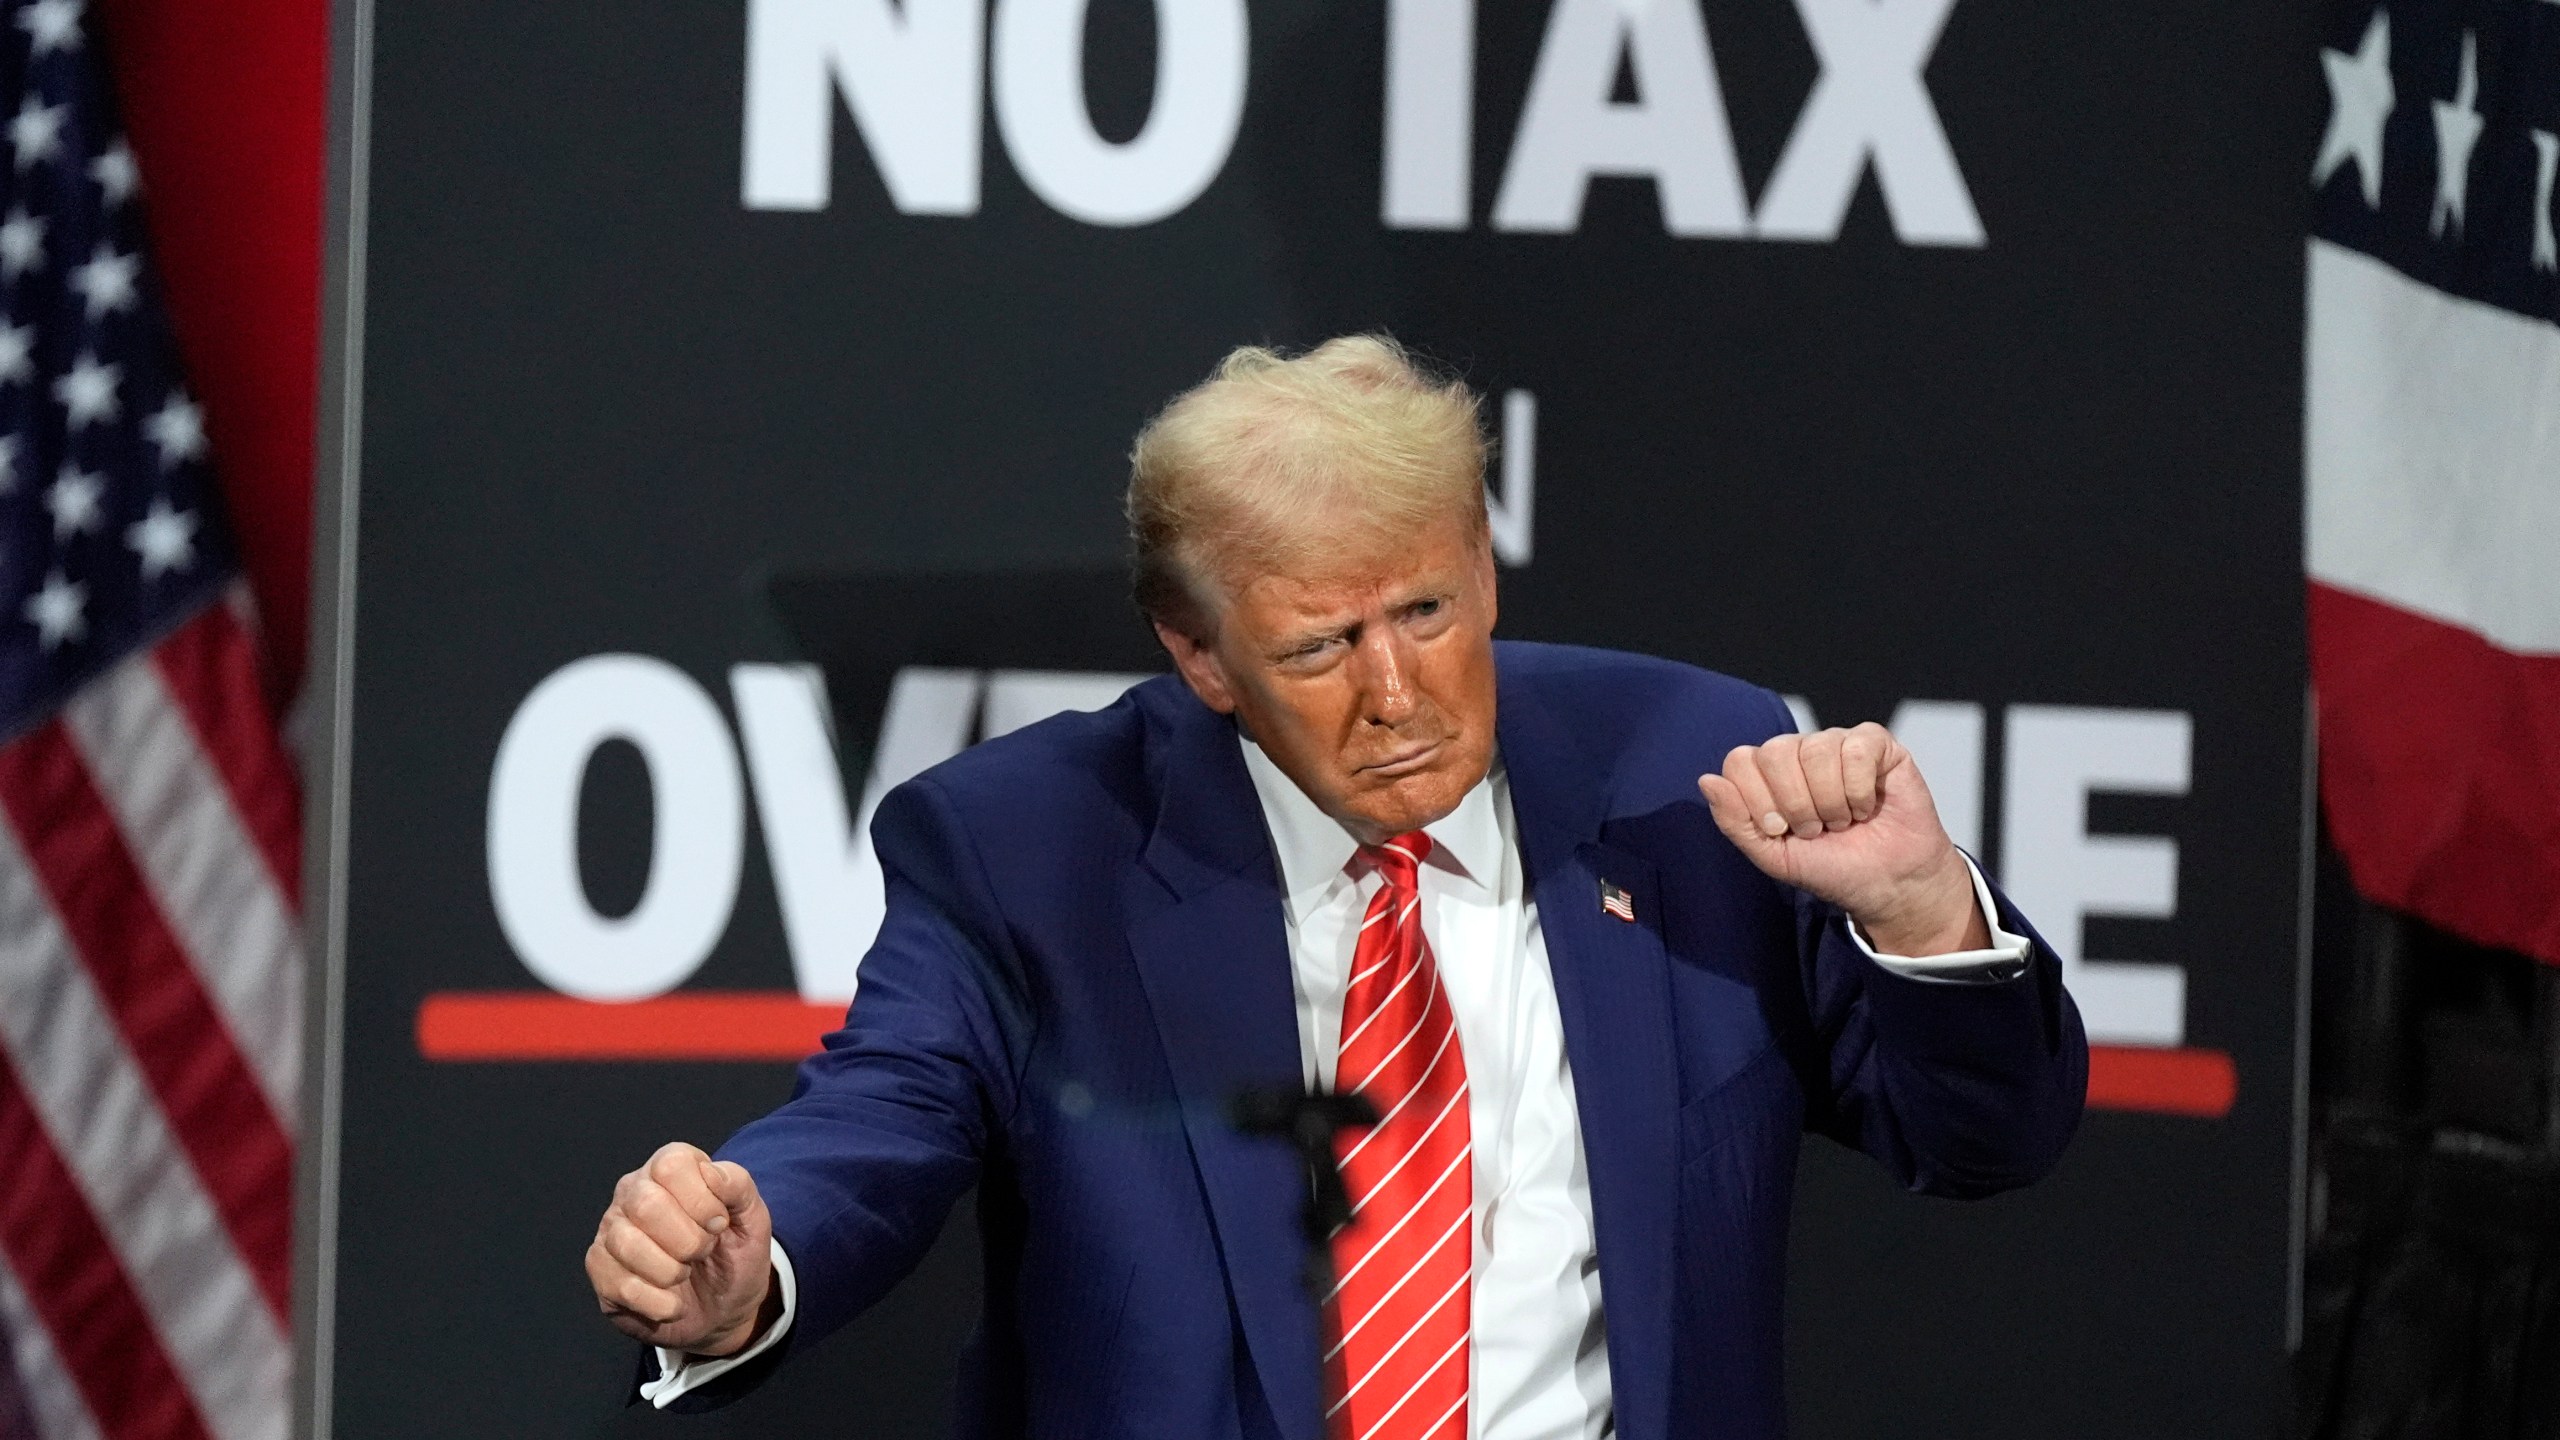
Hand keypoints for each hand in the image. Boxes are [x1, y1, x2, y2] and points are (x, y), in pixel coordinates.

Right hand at [587, 1142, 775, 1355]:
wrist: (723, 1308)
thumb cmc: (733, 1254)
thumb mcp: (752, 1217)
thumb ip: (738, 1185)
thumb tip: (710, 1172)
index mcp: (669, 1169)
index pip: (672, 1166)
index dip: (702, 1200)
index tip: (719, 1224)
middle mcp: (632, 1192)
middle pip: (647, 1204)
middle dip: (690, 1241)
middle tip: (702, 1252)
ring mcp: (610, 1231)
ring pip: (629, 1245)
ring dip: (672, 1272)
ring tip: (684, 1274)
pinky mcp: (600, 1271)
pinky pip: (622, 1287)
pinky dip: (660, 1303)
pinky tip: (672, 1302)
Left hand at [1697, 722, 1988, 956]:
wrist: (1887, 884)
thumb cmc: (1831, 867)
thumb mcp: (1772, 856)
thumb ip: (1734, 822)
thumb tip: (1707, 780)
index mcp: (1767, 773)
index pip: (1740, 761)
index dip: (1759, 802)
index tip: (1781, 831)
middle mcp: (1799, 751)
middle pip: (1775, 752)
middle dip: (1796, 804)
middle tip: (1815, 829)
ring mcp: (1837, 743)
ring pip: (1817, 751)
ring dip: (1831, 802)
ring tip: (1844, 821)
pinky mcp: (1876, 744)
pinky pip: (1857, 749)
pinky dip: (1860, 790)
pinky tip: (1867, 807)